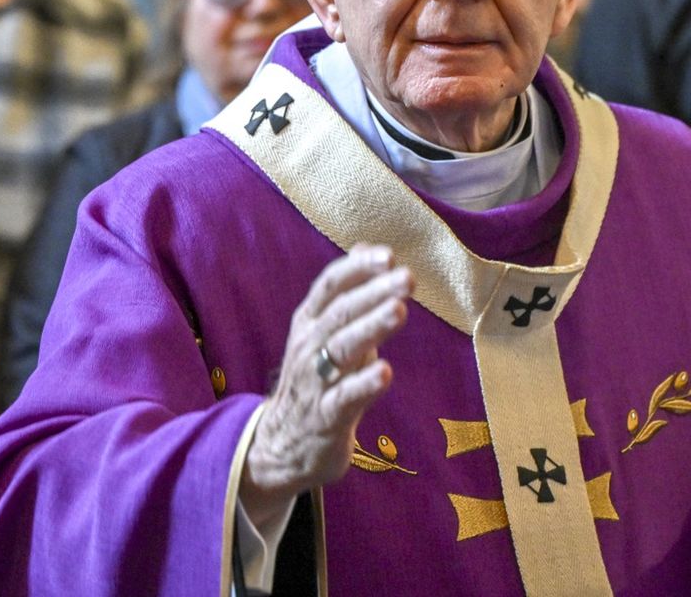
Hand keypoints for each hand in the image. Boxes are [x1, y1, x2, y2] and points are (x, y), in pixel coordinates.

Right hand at [240, 245, 411, 529]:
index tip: (388, 255)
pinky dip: (363, 385)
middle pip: (340, 313)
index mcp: (309, 322)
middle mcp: (308, 346)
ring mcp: (314, 382)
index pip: (330, 285)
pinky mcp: (325, 418)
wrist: (283, 444)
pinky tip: (385, 372)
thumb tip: (368, 247)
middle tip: (407, 278)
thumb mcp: (325, 332)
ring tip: (399, 311)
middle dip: (374, 292)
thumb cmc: (315, 379)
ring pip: (341, 350)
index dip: (358, 268)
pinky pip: (343, 399)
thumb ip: (349, 292)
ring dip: (371, 328)